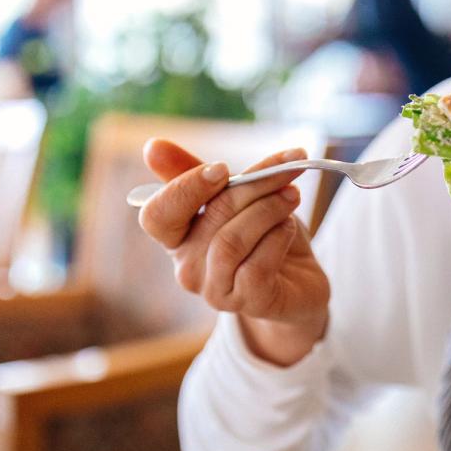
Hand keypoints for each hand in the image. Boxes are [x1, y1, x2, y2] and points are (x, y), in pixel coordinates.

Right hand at [139, 140, 329, 365]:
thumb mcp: (233, 199)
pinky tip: (289, 227)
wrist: (298, 284)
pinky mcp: (249, 303)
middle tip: (288, 166)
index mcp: (177, 238)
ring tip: (292, 195)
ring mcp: (215, 290)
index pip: (156, 216)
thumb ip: (197, 173)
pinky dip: (279, 236)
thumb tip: (151, 147)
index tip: (223, 167)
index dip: (185, 189)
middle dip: (254, 185)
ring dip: (269, 209)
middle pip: (211, 216)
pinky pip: (258, 264)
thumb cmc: (262, 236)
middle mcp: (187, 268)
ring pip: (232, 240)